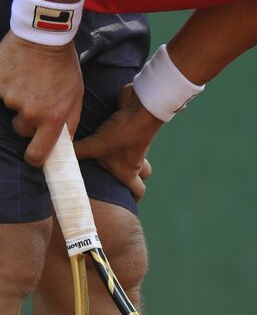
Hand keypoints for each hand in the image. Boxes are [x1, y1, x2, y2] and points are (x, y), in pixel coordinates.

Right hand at [0, 31, 82, 164]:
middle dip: (29, 118)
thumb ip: (69, 123)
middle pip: (23, 128)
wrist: (45, 36)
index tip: (34, 155)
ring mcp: (10, 98)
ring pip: (11, 108)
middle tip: (38, 97)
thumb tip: (64, 144)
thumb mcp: (76, 97)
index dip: (35, 157)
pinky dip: (5, 85)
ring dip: (18, 98)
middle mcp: (30, 112)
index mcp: (52, 118)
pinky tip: (16, 73)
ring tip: (29, 79)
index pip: (37, 153)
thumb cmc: (64, 67)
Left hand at [74, 83, 162, 199]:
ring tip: (105, 157)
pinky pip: (127, 140)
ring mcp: (136, 146)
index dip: (133, 199)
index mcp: (128, 172)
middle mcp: (135, 161)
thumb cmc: (122, 133)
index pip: (138, 191)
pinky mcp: (132, 131)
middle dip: (132, 178)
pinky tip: (103, 134)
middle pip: (141, 176)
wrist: (140, 108)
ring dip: (125, 158)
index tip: (125, 205)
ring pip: (136, 158)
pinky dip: (119, 140)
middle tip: (114, 179)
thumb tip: (57, 156)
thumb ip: (77, 152)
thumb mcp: (95, 145)